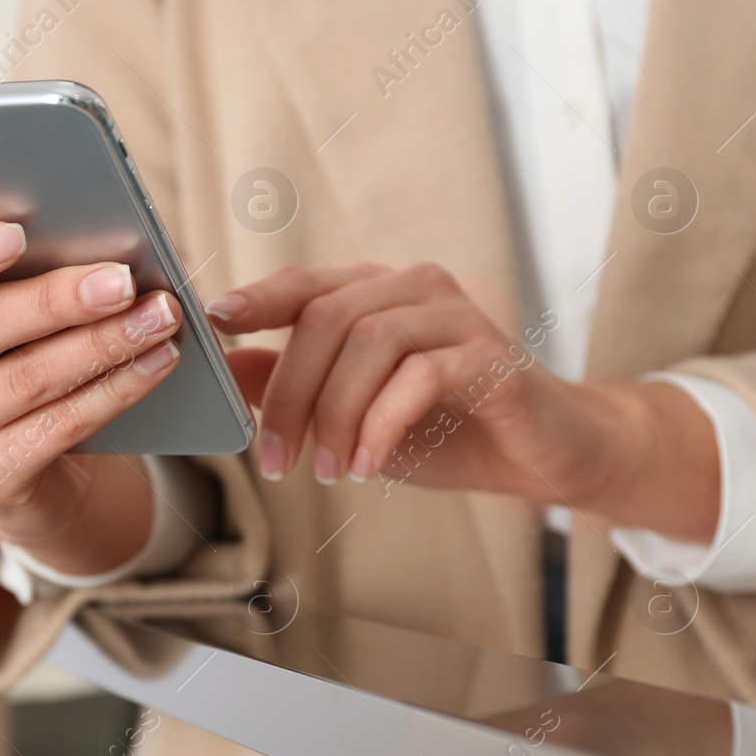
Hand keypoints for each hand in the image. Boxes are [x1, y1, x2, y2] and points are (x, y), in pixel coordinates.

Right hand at [0, 220, 183, 573]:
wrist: (19, 457)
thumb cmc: (5, 350)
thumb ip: (10, 268)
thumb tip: (87, 236)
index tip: (14, 233)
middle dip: (56, 302)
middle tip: (121, 280)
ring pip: (24, 381)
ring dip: (101, 345)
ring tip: (158, 316)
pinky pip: (58, 427)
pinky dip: (114, 390)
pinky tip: (155, 362)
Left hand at [206, 263, 717, 540]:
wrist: (540, 454)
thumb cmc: (440, 427)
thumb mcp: (349, 411)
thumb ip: (291, 384)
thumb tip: (222, 369)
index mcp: (376, 293)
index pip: (305, 284)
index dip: (257, 298)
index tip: (214, 323)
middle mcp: (414, 289)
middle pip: (327, 317)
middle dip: (290, 392)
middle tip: (274, 459)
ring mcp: (457, 316)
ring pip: (369, 341)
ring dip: (335, 414)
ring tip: (327, 471)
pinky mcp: (491, 355)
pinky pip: (420, 375)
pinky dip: (382, 423)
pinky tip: (369, 464)